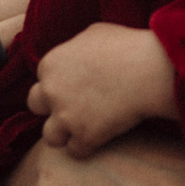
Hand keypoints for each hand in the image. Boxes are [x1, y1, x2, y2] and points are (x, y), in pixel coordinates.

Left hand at [27, 23, 177, 157]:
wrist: (148, 70)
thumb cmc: (126, 46)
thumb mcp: (94, 33)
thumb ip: (75, 47)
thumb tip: (76, 54)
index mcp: (50, 64)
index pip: (42, 80)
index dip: (58, 84)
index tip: (75, 87)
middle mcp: (51, 91)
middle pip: (36, 107)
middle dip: (52, 108)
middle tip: (73, 107)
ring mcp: (65, 117)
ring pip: (50, 136)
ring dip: (64, 134)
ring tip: (82, 129)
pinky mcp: (84, 137)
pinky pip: (76, 151)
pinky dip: (87, 147)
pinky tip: (101, 138)